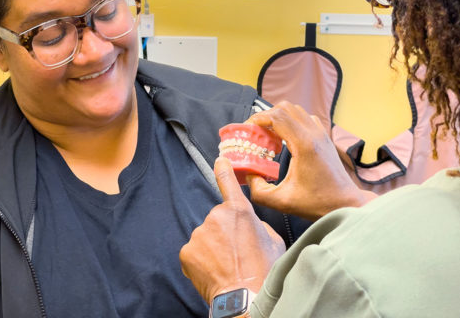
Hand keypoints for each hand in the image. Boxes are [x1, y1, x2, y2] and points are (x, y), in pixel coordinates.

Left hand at [179, 157, 285, 303]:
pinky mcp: (187, 251)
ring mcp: (199, 234)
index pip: (228, 183)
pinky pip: (194, 253)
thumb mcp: (273, 241)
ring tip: (227, 266)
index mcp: (239, 211)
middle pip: (217, 221)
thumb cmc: (265, 271)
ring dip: (213, 249)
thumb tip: (249, 225)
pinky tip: (214, 272)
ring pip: (205, 238)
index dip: (223, 170)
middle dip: (224, 234)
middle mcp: (215, 217)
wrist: (246, 298)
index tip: (219, 160)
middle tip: (237, 254)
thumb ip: (258, 225)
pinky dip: (202, 261)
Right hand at [246, 101, 375, 220]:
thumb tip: (247, 175)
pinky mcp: (324, 138)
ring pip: (296, 110)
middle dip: (266, 115)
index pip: (277, 116)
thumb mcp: (281, 201)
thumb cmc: (317, 203)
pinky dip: (291, 121)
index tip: (248, 129)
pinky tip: (285, 139)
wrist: (345, 204)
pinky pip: (305, 118)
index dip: (258, 119)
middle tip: (256, 131)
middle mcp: (314, 134)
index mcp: (304, 145)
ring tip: (269, 135)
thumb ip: (257, 190)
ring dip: (279, 117)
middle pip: (285, 107)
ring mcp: (322, 134)